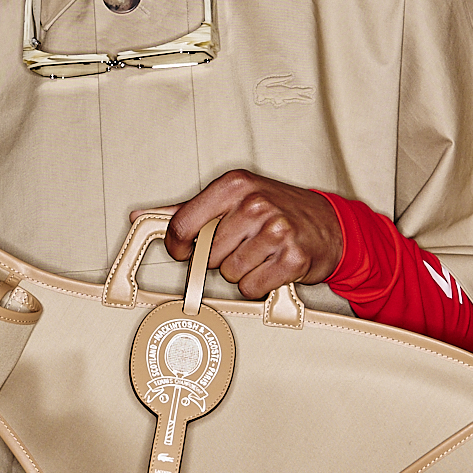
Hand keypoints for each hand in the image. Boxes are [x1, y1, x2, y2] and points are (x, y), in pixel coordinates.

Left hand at [159, 169, 343, 298]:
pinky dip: (259, 284)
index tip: (183, 250)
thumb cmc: (276, 211)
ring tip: (261, 254)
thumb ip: (186, 210)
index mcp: (234, 185)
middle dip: (220, 257)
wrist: (330, 225)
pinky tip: (273, 266)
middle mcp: (255, 203)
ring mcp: (276, 230)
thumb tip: (141, 216)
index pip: (183, 224)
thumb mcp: (233, 199)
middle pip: (206, 255)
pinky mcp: (292, 258)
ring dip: (241, 271)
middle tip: (242, 245)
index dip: (177, 246)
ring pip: (229, 273)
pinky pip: (252, 287)